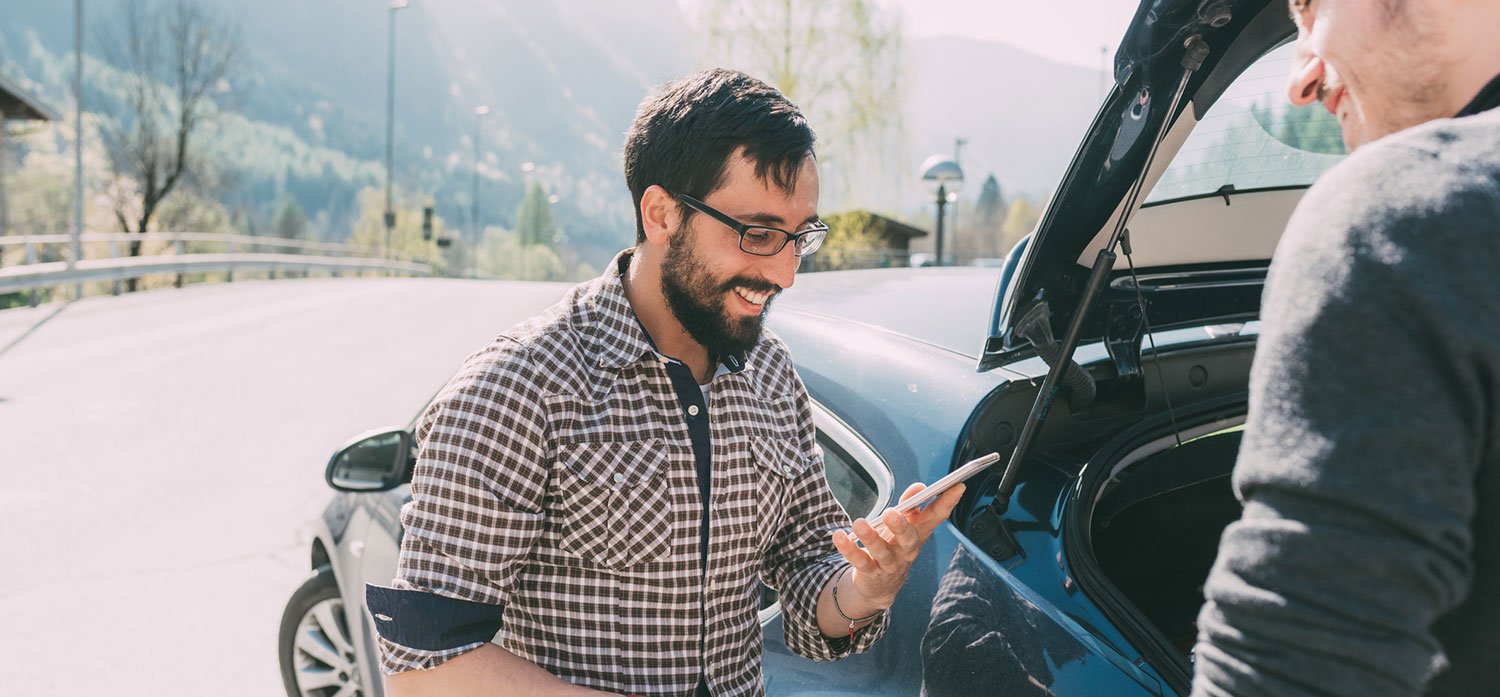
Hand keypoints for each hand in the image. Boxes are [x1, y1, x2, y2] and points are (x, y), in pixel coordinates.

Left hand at [829, 481, 965, 607]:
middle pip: (909, 539)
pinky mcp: (871, 573)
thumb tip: (920, 487)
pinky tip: (839, 537)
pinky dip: (849, 549)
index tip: (957, 485)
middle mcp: (907, 550)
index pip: (936, 517)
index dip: (947, 502)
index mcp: (918, 534)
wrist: (880, 586)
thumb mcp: (904, 526)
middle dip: (902, 526)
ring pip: (882, 551)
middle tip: (893, 512)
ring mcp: (889, 564)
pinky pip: (860, 561)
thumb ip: (911, 506)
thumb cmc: (894, 547)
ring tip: (860, 523)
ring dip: (871, 537)